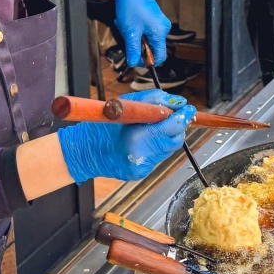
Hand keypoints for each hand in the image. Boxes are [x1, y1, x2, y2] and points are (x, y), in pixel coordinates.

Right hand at [57, 90, 195, 182]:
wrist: (85, 151)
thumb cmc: (102, 125)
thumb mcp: (126, 104)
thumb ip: (154, 100)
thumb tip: (178, 102)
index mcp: (137, 137)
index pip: (172, 127)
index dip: (183, 117)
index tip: (188, 108)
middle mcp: (142, 155)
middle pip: (174, 140)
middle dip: (177, 127)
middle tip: (174, 115)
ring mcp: (142, 167)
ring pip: (168, 149)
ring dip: (167, 136)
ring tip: (153, 126)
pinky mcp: (141, 173)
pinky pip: (158, 157)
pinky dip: (157, 146)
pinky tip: (145, 140)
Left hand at [113, 0, 170, 66]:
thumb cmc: (131, 6)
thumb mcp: (130, 31)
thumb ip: (133, 49)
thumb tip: (133, 63)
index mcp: (160, 32)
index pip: (160, 56)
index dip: (148, 61)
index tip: (135, 59)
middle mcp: (163, 28)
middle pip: (152, 48)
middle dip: (137, 45)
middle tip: (128, 36)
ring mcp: (159, 23)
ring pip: (146, 40)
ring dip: (134, 37)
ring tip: (127, 26)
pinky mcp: (154, 20)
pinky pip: (145, 32)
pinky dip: (135, 30)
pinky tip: (129, 22)